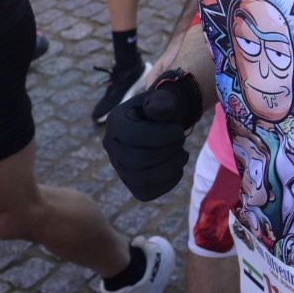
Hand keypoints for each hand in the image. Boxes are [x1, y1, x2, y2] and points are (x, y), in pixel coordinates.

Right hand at [102, 71, 203, 200]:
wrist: (162, 124)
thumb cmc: (162, 110)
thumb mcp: (163, 99)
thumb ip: (162, 102)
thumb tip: (158, 110)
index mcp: (114, 121)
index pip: (132, 135)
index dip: (161, 136)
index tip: (179, 131)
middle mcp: (111, 146)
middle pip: (137, 160)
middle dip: (167, 152)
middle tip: (181, 141)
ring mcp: (119, 167)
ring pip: (141, 179)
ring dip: (170, 168)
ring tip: (182, 155)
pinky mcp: (131, 184)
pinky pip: (145, 193)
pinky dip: (167, 183)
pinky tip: (177, 168)